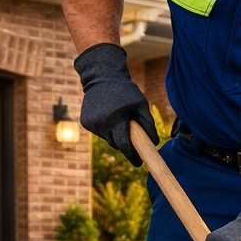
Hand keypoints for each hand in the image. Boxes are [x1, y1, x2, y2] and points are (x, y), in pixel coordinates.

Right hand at [73, 43, 157, 166]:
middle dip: (125, 144)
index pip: (124, 144)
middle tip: (133, 137)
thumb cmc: (126, 91)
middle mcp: (101, 123)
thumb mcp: (141, 104)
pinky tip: (108, 115)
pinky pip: (100, 132)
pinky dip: (106, 129)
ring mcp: (91, 123)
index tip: (139, 163)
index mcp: (115, 118)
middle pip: (116, 143)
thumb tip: (155, 143)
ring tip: (119, 118)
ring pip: (108, 139)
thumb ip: (148, 124)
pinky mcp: (85, 122)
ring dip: (115, 134)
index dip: (132, 155)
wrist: (101, 77)